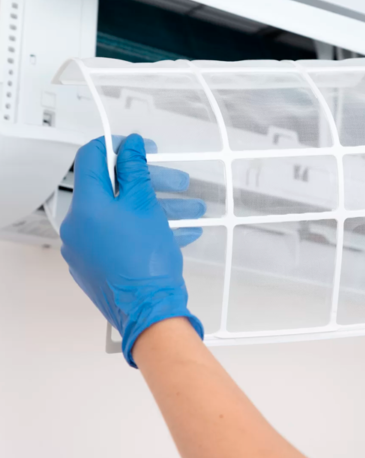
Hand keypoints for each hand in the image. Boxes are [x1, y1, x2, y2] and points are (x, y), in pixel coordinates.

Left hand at [60, 134, 204, 366]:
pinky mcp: (99, 265)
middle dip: (152, 181)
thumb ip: (135, 170)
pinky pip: (123, 236)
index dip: (118, 146)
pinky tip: (180, 231)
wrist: (150, 311)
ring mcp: (87, 249)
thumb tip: (130, 147)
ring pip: (124, 215)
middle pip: (114, 189)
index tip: (139, 147)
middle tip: (177, 180)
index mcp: (85, 207)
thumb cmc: (146, 262)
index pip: (91, 158)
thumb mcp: (145, 204)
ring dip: (159, 207)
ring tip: (191, 210)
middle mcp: (79, 227)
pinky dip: (148, 228)